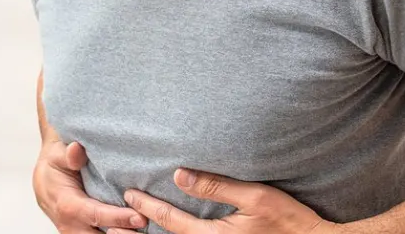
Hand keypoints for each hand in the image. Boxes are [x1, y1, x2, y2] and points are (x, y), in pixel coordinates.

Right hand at [33, 139, 147, 232]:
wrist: (45, 175)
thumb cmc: (56, 163)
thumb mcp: (59, 154)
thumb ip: (69, 154)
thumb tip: (76, 149)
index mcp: (66, 204)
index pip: (95, 215)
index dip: (118, 218)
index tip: (140, 217)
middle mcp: (69, 224)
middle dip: (123, 233)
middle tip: (147, 225)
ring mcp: (75, 232)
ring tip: (143, 230)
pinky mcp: (81, 233)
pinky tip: (134, 230)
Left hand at [110, 168, 336, 233]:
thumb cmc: (288, 219)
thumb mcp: (255, 197)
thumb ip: (216, 186)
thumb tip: (180, 176)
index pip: (170, 221)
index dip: (147, 206)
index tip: (127, 194)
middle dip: (142, 226)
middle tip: (117, 214)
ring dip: (157, 233)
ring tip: (134, 223)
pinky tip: (171, 228)